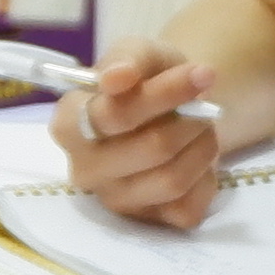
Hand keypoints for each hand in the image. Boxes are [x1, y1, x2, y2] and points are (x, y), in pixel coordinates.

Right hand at [56, 41, 228, 230]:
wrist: (169, 109)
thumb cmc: (145, 79)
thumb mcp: (139, 52)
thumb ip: (128, 58)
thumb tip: (117, 77)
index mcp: (69, 124)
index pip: (115, 115)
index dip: (164, 94)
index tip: (204, 73)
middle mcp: (83, 169)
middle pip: (151, 149)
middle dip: (190, 122)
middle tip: (203, 107)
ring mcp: (113, 200)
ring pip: (172, 180)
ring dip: (201, 148)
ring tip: (203, 129)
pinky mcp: (145, 222)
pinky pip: (188, 208)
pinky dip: (206, 179)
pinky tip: (196, 161)